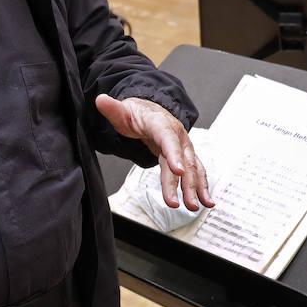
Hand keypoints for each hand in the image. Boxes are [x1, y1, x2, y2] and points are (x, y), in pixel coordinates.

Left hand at [96, 94, 213, 210]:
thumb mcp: (123, 111)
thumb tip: (101, 100)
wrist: (150, 111)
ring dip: (195, 188)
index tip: (178, 170)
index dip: (174, 154)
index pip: (168, 139)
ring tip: (194, 206)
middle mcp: (177, 135)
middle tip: (182, 202)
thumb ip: (113, 109)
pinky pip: (195, 172)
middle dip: (184, 182)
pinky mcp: (185, 156)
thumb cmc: (137, 114)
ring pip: (191, 168)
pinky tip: (206, 201)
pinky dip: (202, 186)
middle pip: (182, 159)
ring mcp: (183, 147)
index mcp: (161, 124)